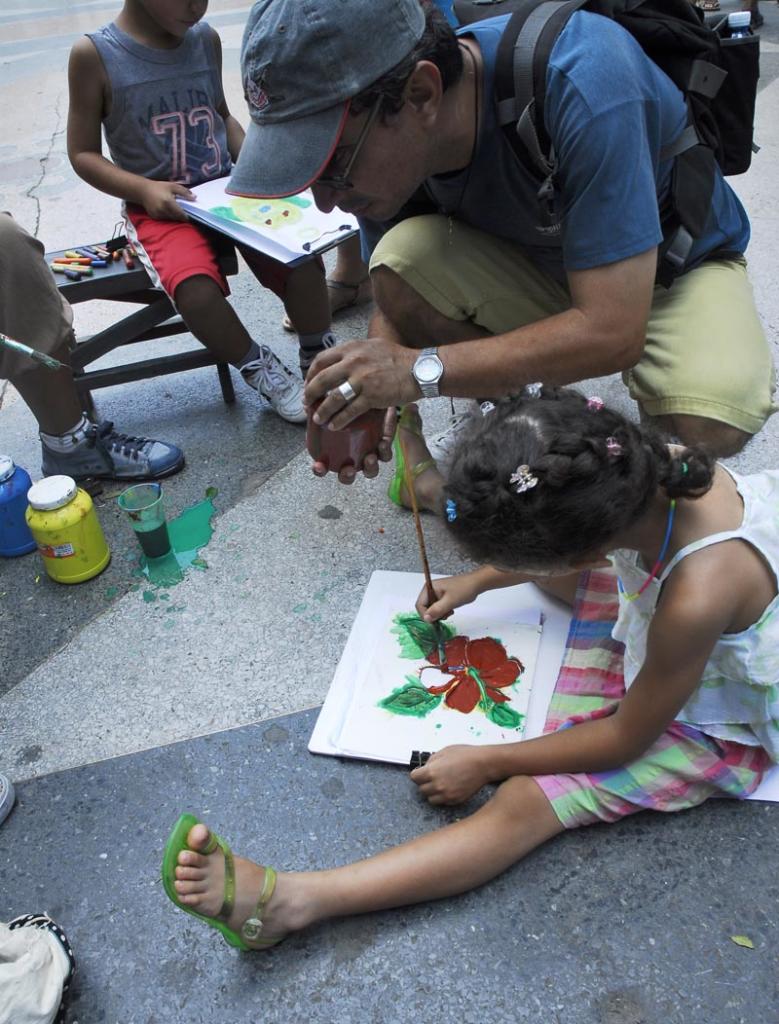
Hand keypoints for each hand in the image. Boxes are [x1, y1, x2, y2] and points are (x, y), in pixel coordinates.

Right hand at [140, 180, 195, 220]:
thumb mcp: (173, 186)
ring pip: (171, 219)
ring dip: (175, 217)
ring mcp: (158, 214)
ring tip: (175, 210)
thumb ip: (184, 192)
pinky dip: (168, 216)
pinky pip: (164, 219)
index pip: (181, 214)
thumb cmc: (159, 187)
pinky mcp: (155, 217)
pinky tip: (167, 210)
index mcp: (168, 202)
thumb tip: (195, 198)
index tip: (191, 216)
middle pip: (177, 218)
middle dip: (181, 217)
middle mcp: (163, 210)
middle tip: (184, 213)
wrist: (143, 190)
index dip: (187, 217)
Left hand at [303, 336, 418, 430]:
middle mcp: (353, 361)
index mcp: (352, 348)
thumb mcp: (373, 346)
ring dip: (322, 410)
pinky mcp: (371, 396)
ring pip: (333, 398)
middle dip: (310, 394)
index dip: (311, 374)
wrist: (419, 369)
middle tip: (307, 403)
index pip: (321, 360)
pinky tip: (334, 425)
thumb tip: (340, 362)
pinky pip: (349, 411)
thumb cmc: (398, 359)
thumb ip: (355, 353)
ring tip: (317, 418)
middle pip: (322, 379)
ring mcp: (362, 379)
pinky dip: (339, 420)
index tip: (309, 384)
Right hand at [310, 406, 396, 484]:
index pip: (324, 467)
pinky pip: (385, 454)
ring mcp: (368, 456)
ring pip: (369, 471)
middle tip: (348, 469)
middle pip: (347, 476)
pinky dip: (384, 450)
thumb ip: (322, 408)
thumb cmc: (351, 409)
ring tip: (369, 458)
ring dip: (369, 467)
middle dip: (347, 475)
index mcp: (335, 454)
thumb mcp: (336, 408)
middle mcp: (351, 459)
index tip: (319, 466)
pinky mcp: (383, 449)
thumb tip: (307, 405)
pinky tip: (382, 442)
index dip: (320, 470)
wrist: (374, 400)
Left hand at [410, 745, 491, 804]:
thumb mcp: (444, 751)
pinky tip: (449, 788)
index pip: (414, 778)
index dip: (417, 774)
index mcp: (431, 772)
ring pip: (430, 799)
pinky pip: (443, 802)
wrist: (483, 764)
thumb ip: (431, 761)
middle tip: (432, 777)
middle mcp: (437, 786)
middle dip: (424, 783)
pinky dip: (443, 797)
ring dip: (432, 792)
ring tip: (440, 784)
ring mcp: (446, 795)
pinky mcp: (455, 800)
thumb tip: (425, 767)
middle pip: (421, 790)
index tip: (420, 772)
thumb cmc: (465, 755)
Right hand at [415, 572, 484, 621]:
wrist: (476, 584)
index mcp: (429, 588)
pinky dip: (443, 612)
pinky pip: (438, 608)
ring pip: (431, 609)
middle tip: (444, 617)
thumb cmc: (463, 590)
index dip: (424, 615)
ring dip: (439, 614)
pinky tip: (451, 611)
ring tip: (449, 613)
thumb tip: (426, 618)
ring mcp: (436, 593)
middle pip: (424, 607)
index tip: (434, 622)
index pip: (419, 604)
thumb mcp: (450, 601)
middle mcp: (430, 590)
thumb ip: (437, 610)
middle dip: (433, 615)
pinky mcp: (442, 597)